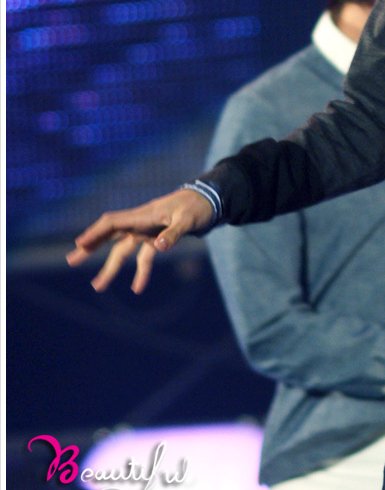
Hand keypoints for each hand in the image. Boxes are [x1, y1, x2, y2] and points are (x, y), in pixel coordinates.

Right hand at [65, 189, 213, 292]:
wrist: (209, 201)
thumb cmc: (196, 207)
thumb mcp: (187, 220)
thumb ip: (173, 233)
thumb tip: (160, 247)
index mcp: (143, 215)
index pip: (112, 223)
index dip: (95, 233)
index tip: (80, 243)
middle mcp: (140, 223)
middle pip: (110, 236)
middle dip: (90, 247)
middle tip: (71, 259)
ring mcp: (146, 232)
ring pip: (122, 251)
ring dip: (111, 268)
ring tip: (97, 286)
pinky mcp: (156, 239)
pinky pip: (143, 258)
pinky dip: (141, 272)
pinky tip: (137, 288)